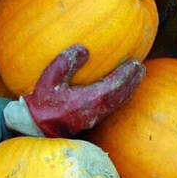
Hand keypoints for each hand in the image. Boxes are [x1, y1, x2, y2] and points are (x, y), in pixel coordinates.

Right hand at [21, 45, 144, 136]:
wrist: (35, 127)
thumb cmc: (41, 103)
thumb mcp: (49, 79)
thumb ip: (65, 63)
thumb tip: (84, 49)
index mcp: (87, 101)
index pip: (113, 86)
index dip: (125, 75)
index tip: (135, 63)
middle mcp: (95, 111)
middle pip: (120, 96)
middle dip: (132, 82)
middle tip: (141, 68)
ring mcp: (94, 117)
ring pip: (117, 103)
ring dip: (128, 89)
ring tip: (136, 77)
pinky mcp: (91, 120)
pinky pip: (111, 107)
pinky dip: (120, 96)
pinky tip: (121, 89)